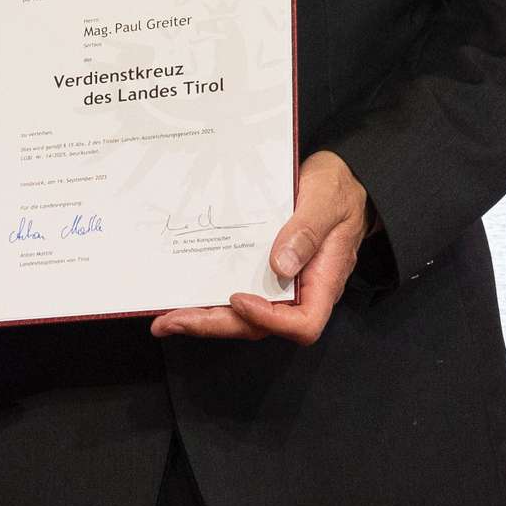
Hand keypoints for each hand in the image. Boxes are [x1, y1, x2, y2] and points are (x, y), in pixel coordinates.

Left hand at [148, 149, 370, 344]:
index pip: (302, 323)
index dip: (269, 320)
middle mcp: (300, 290)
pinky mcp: (262, 273)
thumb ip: (307, 230)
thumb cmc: (338, 189)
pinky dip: (209, 298)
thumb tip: (280, 266)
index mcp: (323, 279)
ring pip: (243, 315)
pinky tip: (181, 296)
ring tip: (165, 319)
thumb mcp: (327, 200)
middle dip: (215, 325)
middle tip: (172, 322)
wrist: (339, 180)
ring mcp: (280, 284)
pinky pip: (236, 292)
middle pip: (260, 325)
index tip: (237, 298)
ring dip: (204, 318)